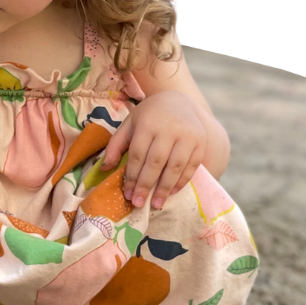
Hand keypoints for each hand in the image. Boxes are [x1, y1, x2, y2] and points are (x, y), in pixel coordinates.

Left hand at [99, 91, 206, 209]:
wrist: (179, 100)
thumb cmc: (149, 116)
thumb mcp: (129, 124)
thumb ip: (116, 145)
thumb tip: (105, 168)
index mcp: (148, 124)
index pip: (138, 154)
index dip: (132, 176)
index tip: (128, 194)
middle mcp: (169, 129)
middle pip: (156, 162)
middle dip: (146, 185)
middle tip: (138, 203)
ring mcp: (188, 135)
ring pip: (176, 166)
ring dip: (165, 188)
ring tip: (156, 204)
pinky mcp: (201, 142)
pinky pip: (192, 166)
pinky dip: (182, 181)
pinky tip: (172, 192)